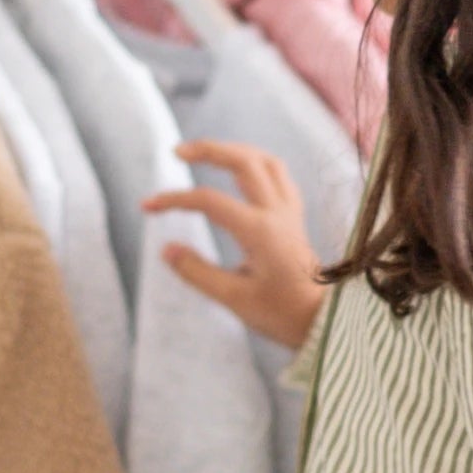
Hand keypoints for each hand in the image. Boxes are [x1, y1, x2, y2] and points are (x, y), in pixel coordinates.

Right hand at [145, 140, 325, 350]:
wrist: (324, 322)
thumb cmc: (282, 315)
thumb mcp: (234, 299)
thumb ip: (197, 272)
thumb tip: (167, 250)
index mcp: (259, 231)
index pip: (209, 200)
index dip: (174, 199)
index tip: (148, 206)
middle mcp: (277, 213)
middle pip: (243, 161)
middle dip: (208, 150)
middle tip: (177, 151)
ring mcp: (290, 212)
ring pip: (265, 161)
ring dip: (235, 151)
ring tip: (208, 153)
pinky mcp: (295, 218)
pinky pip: (279, 176)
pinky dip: (257, 165)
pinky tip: (243, 172)